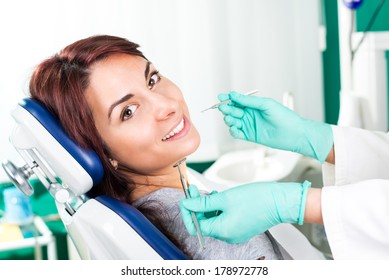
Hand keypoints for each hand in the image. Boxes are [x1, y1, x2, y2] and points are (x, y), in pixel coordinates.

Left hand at [180, 181, 310, 243]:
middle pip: (204, 223)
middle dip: (198, 207)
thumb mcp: (224, 198)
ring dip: (208, 206)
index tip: (186, 199)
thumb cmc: (257, 199)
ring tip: (211, 192)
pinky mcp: (241, 227)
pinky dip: (218, 209)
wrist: (280, 201)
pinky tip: (220, 198)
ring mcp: (235, 232)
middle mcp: (228, 236)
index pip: (196, 227)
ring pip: (214, 220)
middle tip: (195, 190)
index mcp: (223, 231)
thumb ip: (203, 203)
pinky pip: (223, 219)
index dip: (188, 213)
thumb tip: (187, 205)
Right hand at [218, 92, 332, 162]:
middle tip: (224, 109)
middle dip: (227, 109)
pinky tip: (234, 128)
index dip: (228, 99)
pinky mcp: (250, 136)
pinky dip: (233, 131)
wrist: (294, 133)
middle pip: (233, 111)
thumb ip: (249, 101)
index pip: (237, 101)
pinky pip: (237, 133)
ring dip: (229, 120)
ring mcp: (249, 125)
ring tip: (230, 119)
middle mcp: (250, 115)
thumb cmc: (284, 117)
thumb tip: (234, 95)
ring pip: (233, 122)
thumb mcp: (266, 104)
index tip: (221, 97)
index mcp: (254, 105)